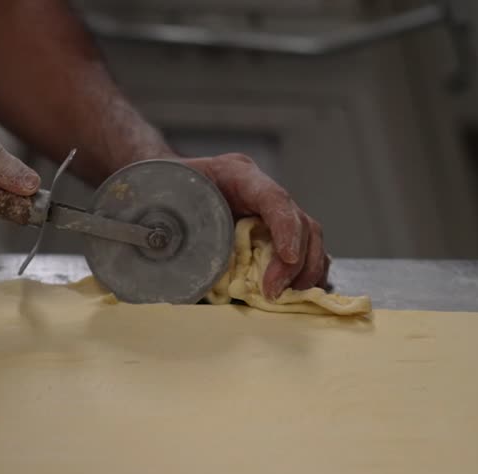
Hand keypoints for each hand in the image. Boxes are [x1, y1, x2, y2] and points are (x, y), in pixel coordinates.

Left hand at [180, 154, 328, 298]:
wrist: (168, 179)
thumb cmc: (167, 186)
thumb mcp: (167, 197)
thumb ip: (175, 221)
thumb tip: (175, 254)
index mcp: (238, 174)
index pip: (274, 198)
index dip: (286, 229)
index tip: (289, 258)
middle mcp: (262, 190)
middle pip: (301, 223)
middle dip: (295, 263)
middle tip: (273, 292)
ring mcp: (271, 211)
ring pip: (310, 238)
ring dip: (305, 271)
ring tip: (286, 296)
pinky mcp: (273, 231)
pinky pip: (304, 250)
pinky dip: (304, 274)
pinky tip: (294, 293)